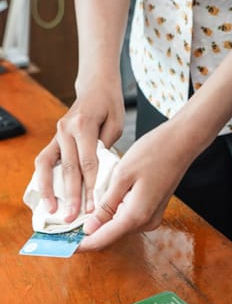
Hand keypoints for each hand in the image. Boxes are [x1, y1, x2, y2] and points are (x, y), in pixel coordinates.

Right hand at [34, 74, 124, 221]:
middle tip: (74, 217)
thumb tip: (100, 175)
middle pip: (69, 168)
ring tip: (53, 211)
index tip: (94, 206)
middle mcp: (65, 129)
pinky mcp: (54, 138)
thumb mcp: (116, 124)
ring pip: (49, 166)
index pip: (88, 162)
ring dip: (50, 191)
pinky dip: (43, 179)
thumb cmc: (110, 105)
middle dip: (72, 195)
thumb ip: (106, 148)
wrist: (96, 86)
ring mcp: (56, 133)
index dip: (91, 186)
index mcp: (83, 125)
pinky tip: (46, 195)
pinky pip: (44, 160)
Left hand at [78, 119, 196, 251]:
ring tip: (83, 208)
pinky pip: (128, 217)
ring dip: (101, 220)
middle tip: (67, 224)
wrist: (182, 143)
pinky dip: (113, 212)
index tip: (62, 245)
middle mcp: (146, 222)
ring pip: (119, 226)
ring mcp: (152, 217)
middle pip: (110, 235)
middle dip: (89, 231)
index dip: (80, 244)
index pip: (102, 239)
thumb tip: (90, 227)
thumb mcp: (122, 176)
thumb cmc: (154, 153)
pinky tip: (104, 199)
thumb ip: (106, 205)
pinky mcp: (153, 209)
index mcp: (136, 215)